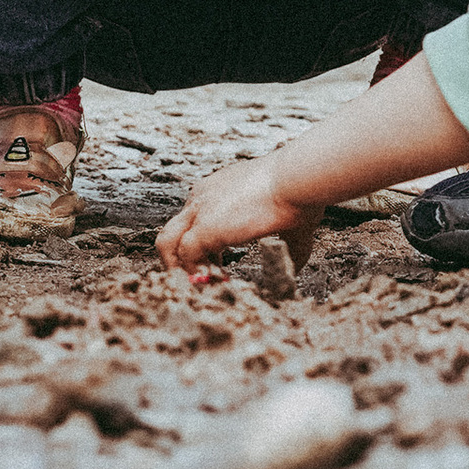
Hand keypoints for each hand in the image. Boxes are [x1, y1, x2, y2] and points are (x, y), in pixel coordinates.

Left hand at [157, 156, 326, 273]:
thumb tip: (298, 264)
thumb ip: (291, 245)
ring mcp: (199, 211)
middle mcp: (202, 197)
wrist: (298, 179)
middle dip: (183, 259)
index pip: (194, 220)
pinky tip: (212, 284)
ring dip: (179, 268)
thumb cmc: (300, 193)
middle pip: (174, 231)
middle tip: (202, 280)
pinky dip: (193, 273)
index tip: (219, 266)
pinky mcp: (203, 227)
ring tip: (198, 288)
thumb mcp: (292, 222)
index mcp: (218, 190)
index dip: (203, 247)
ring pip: (168, 243)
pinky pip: (184, 256)